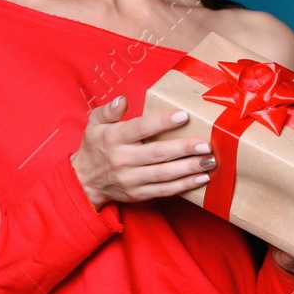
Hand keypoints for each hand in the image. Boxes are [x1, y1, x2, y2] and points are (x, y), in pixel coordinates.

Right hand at [70, 95, 216, 209]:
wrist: (85, 181)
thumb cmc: (95, 147)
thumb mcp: (94, 124)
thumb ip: (108, 111)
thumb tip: (122, 100)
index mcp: (113, 138)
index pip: (140, 129)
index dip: (162, 122)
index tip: (184, 116)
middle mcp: (122, 160)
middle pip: (157, 154)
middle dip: (184, 149)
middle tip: (205, 144)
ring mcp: (131, 179)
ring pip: (164, 175)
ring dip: (189, 169)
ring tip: (209, 161)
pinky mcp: (138, 194)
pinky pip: (164, 190)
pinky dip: (184, 186)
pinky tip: (201, 179)